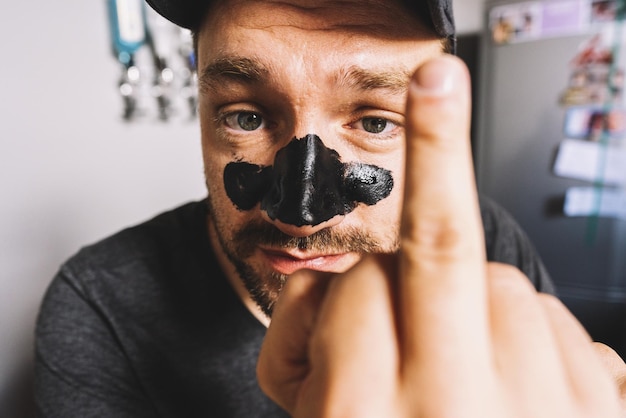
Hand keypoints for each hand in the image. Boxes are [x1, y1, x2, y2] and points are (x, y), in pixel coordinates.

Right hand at [257, 55, 623, 416]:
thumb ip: (312, 361)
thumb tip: (330, 293)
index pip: (350, 292)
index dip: (344, 291)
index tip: (341, 287)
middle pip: (440, 249)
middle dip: (434, 149)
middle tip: (436, 79)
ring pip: (499, 281)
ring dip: (470, 298)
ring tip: (462, 369)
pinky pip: (561, 324)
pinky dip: (529, 336)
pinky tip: (514, 386)